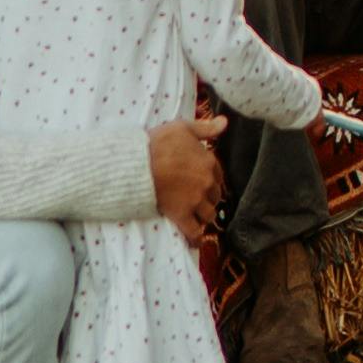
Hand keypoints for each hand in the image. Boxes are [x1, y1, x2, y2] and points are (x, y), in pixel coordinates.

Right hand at [149, 117, 221, 249]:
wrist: (137, 164)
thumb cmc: (159, 143)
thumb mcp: (183, 128)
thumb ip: (206, 128)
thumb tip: (225, 122)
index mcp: (209, 162)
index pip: (219, 175)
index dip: (211, 179)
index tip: (203, 181)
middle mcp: (206, 183)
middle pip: (215, 196)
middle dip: (209, 198)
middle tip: (197, 199)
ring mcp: (195, 200)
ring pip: (208, 214)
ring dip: (203, 216)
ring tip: (196, 216)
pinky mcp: (181, 215)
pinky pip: (194, 231)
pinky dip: (195, 236)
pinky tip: (194, 240)